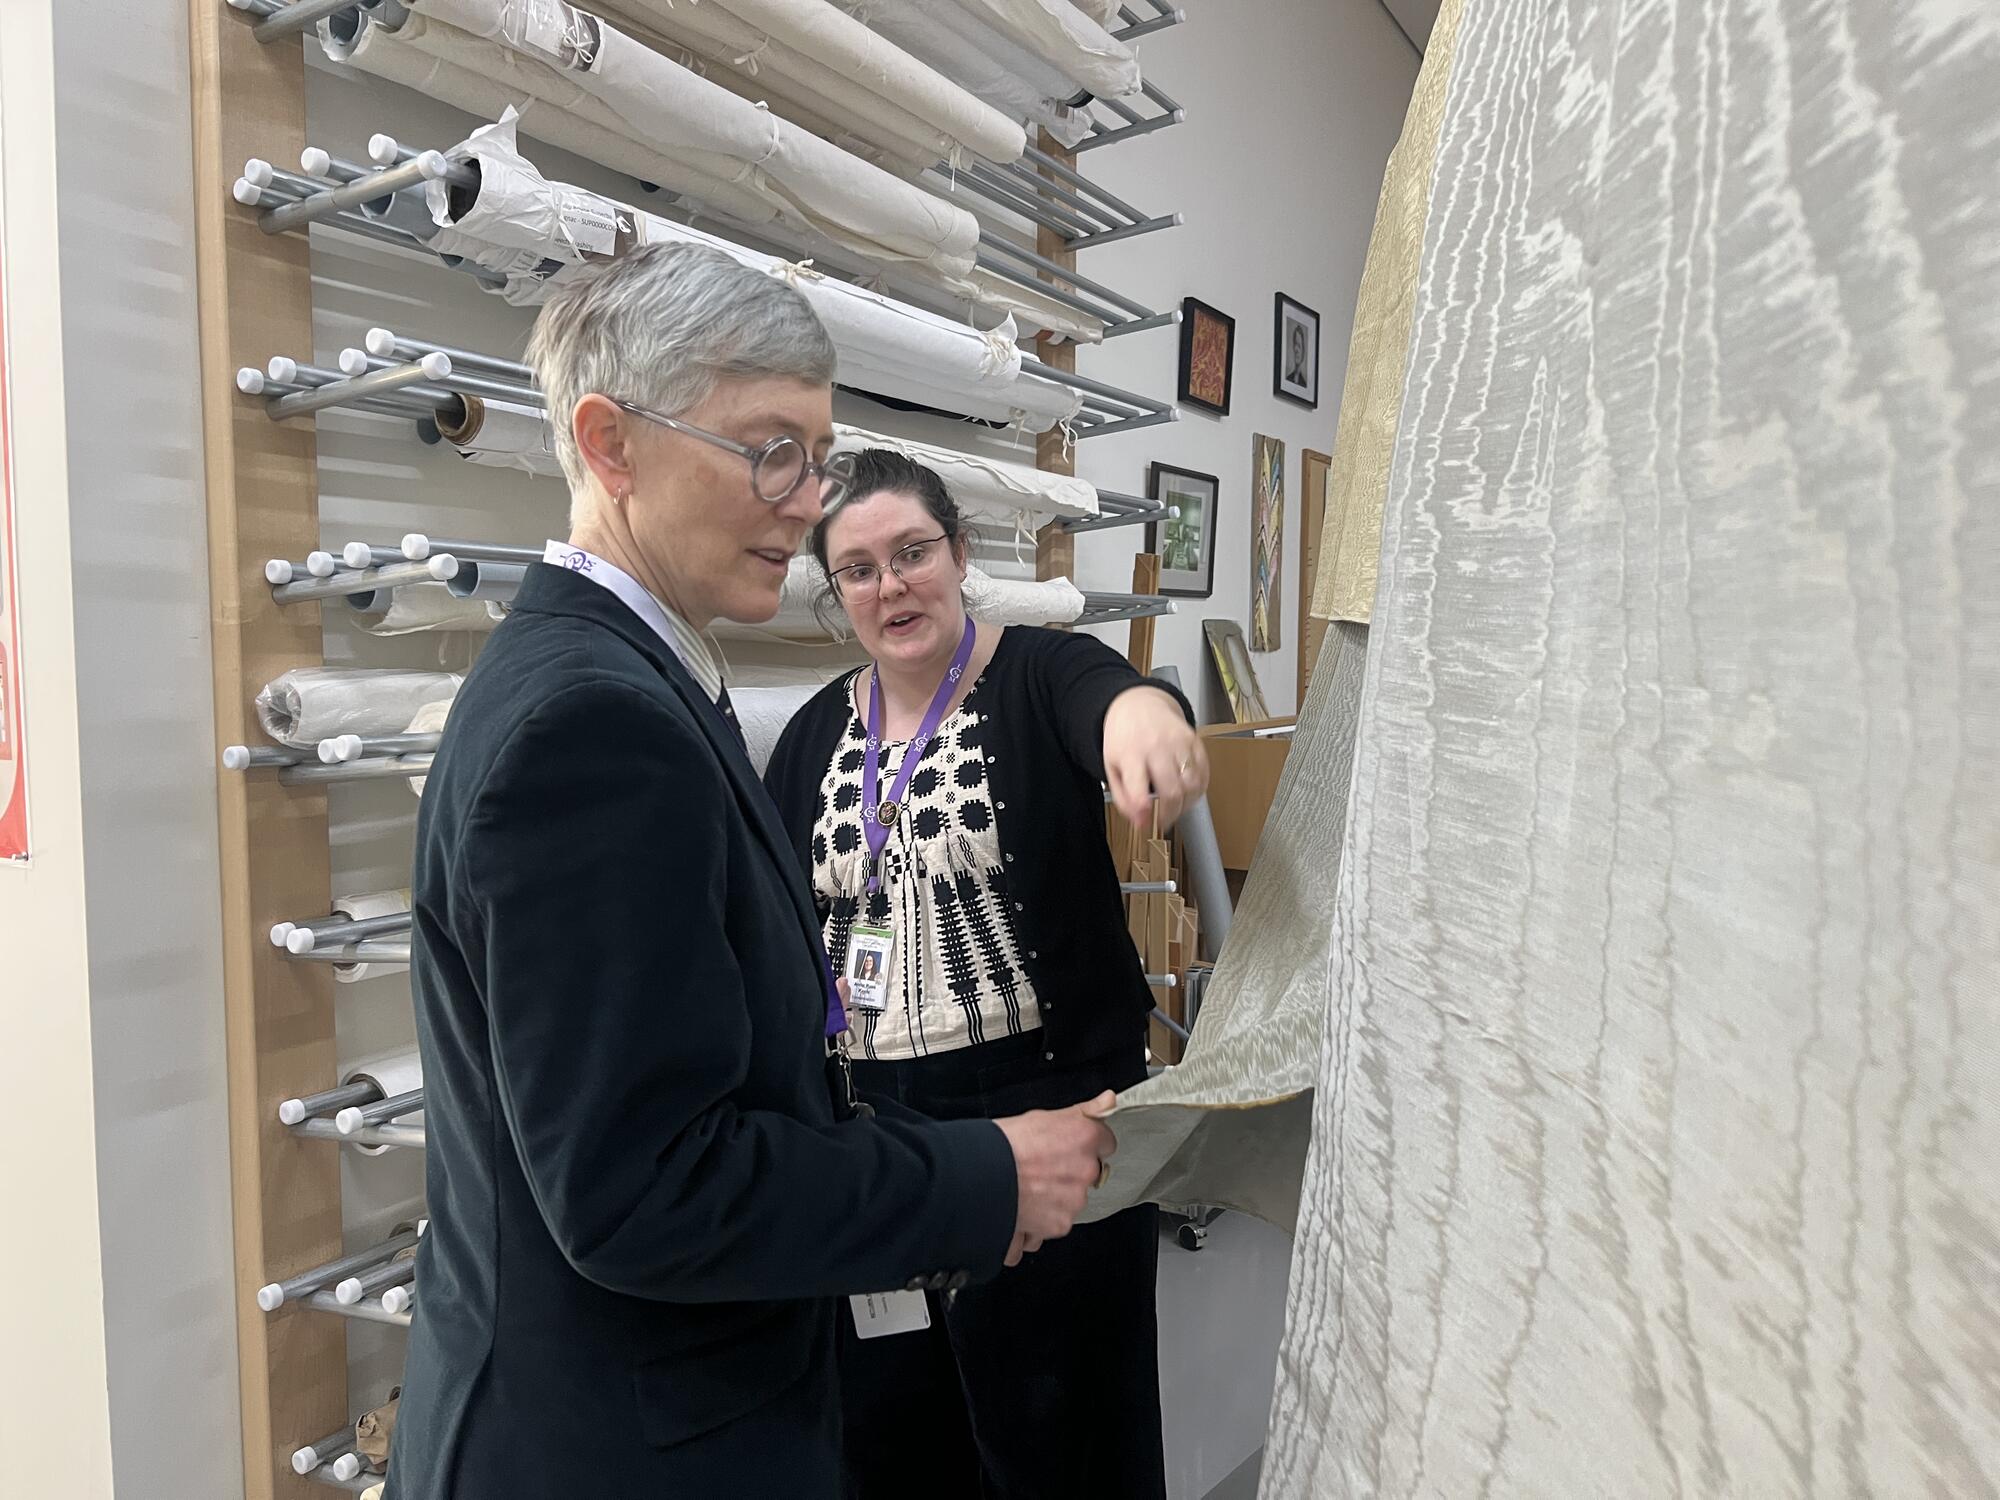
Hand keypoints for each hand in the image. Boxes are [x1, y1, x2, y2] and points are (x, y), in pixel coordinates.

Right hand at [994, 1090, 1116, 1264]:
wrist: (981, 1176)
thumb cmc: (1005, 1144)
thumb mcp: (1044, 1116)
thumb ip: (1085, 1110)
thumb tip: (1109, 1100)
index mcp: (1085, 1137)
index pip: (1105, 1142)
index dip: (1085, 1144)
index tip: (1069, 1146)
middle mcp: (1086, 1170)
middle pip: (1088, 1173)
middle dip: (1070, 1173)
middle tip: (1042, 1168)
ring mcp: (1075, 1200)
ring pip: (1072, 1198)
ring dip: (1057, 1196)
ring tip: (1029, 1187)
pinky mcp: (1060, 1224)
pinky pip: (1056, 1222)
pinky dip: (1043, 1219)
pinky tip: (1025, 1205)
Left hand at [1103, 686, 1209, 828]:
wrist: (1139, 705)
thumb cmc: (1124, 738)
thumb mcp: (1112, 767)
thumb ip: (1123, 798)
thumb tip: (1140, 823)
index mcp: (1131, 754)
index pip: (1139, 787)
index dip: (1144, 810)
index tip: (1146, 823)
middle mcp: (1157, 747)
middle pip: (1172, 792)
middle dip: (1170, 815)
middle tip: (1164, 821)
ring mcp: (1179, 743)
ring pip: (1193, 786)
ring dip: (1187, 805)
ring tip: (1176, 807)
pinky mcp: (1195, 740)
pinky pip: (1204, 774)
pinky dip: (1199, 790)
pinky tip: (1187, 792)